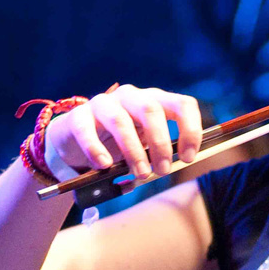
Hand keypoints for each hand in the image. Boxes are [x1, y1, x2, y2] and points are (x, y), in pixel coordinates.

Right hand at [45, 85, 203, 182]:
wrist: (78, 139)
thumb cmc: (119, 143)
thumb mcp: (145, 145)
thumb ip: (160, 152)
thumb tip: (177, 166)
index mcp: (154, 101)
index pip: (182, 104)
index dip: (190, 129)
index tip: (188, 157)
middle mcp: (130, 97)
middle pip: (151, 109)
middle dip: (160, 142)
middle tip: (162, 170)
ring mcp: (103, 104)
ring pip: (120, 120)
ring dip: (133, 150)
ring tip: (140, 173)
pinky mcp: (78, 117)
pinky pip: (86, 130)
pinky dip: (96, 149)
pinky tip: (105, 165)